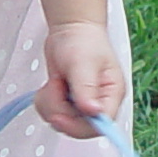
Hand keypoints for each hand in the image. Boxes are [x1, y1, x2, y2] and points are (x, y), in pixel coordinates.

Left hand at [35, 21, 124, 138]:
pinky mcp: (68, 104)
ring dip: (50, 103)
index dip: (78, 127)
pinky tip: (51, 85)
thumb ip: (86, 88)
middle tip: (54, 87)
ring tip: (55, 81)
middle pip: (77, 127)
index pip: (100, 126)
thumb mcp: (83, 63)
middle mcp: (99, 104)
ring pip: (61, 122)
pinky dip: (45, 102)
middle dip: (59, 110)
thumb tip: (92, 112)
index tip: (59, 116)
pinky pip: (51, 114)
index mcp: (112, 96)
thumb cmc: (83, 41)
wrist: (70, 29)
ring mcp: (82, 105)